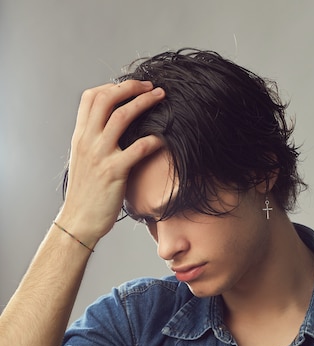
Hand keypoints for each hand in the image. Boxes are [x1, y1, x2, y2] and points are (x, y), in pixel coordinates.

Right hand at [57, 80, 164, 246]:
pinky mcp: (114, 172)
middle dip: (130, 87)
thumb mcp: (83, 161)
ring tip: (161, 98)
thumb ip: (94, 142)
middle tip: (150, 86)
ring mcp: (100, 155)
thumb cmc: (86, 194)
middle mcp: (88, 141)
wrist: (79, 221)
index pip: (90, 97)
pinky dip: (153, 139)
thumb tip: (111, 129)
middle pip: (107, 99)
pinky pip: (138, 148)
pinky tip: (163, 137)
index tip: (129, 87)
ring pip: (122, 116)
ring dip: (144, 103)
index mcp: (80, 137)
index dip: (111, 86)